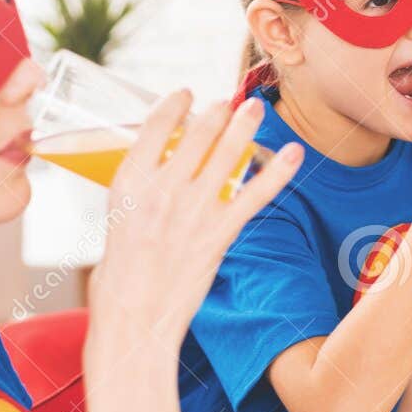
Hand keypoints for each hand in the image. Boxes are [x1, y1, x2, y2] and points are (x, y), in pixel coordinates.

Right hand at [86, 93, 302, 361]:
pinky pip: (255, 195)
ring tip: (257, 108)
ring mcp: (192, 211)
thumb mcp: (117, 219)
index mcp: (127, 182)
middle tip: (229, 100)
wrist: (133, 318)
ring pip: (228, 154)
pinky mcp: (219, 234)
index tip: (186, 93)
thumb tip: (164, 173)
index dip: (174, 103)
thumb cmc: (120, 275)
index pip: (153, 125)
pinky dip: (278, 171)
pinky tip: (295, 154)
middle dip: (217, 110)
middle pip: (197, 133)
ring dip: (246, 125)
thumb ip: (142, 194)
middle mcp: (161, 189)